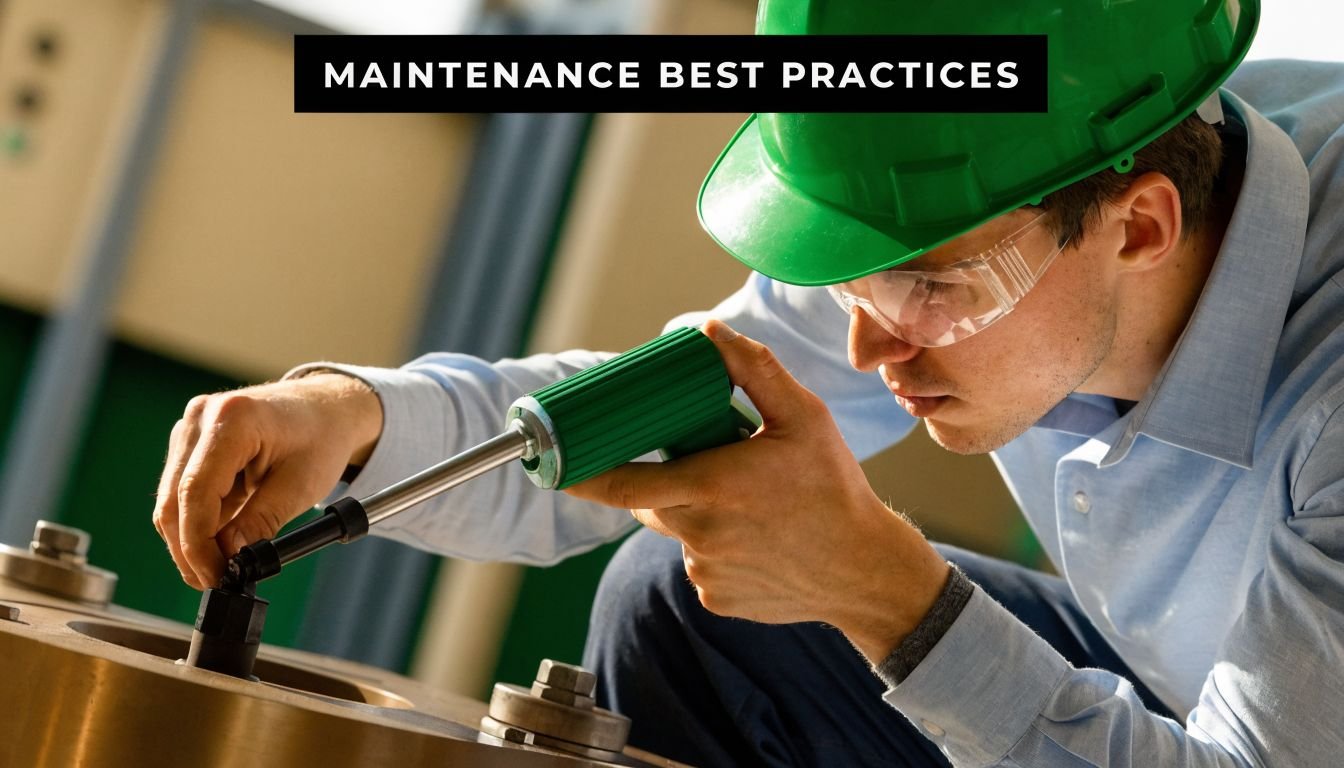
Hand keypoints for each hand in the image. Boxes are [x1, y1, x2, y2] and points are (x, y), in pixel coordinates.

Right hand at [152, 373, 382, 589]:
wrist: (325, 410)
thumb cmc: (321, 438)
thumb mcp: (302, 485)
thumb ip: (262, 520)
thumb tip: (229, 556)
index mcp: (233, 418)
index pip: (195, 493)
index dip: (198, 544)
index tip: (215, 576)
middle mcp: (201, 417)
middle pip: (174, 499)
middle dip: (190, 550)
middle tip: (215, 581)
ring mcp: (191, 428)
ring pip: (172, 500)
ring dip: (191, 539)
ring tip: (223, 565)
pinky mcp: (189, 443)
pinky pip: (181, 492)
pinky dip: (198, 522)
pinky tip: (222, 538)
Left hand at [566, 320, 948, 661]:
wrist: (865, 572)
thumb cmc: (834, 488)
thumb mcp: (804, 418)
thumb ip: (753, 370)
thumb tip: (707, 331)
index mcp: (708, 485)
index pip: (619, 482)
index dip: (583, 474)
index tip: (558, 465)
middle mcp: (697, 533)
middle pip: (647, 502)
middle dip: (664, 481)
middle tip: (709, 467)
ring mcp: (703, 571)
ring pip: (677, 533)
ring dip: (696, 516)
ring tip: (751, 509)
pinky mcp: (714, 598)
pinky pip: (699, 565)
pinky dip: (715, 549)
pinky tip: (757, 541)